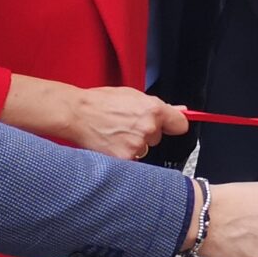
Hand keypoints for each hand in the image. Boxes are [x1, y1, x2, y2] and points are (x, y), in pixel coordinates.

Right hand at [62, 87, 188, 160]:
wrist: (76, 114)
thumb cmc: (99, 102)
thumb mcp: (131, 95)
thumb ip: (157, 105)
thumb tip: (180, 111)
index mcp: (153, 110)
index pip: (180, 125)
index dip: (173, 125)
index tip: (170, 127)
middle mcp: (148, 128)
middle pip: (158, 138)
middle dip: (146, 134)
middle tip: (127, 126)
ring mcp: (137, 145)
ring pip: (144, 150)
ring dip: (134, 145)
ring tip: (116, 134)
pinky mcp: (125, 159)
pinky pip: (132, 161)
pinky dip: (123, 155)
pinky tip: (111, 144)